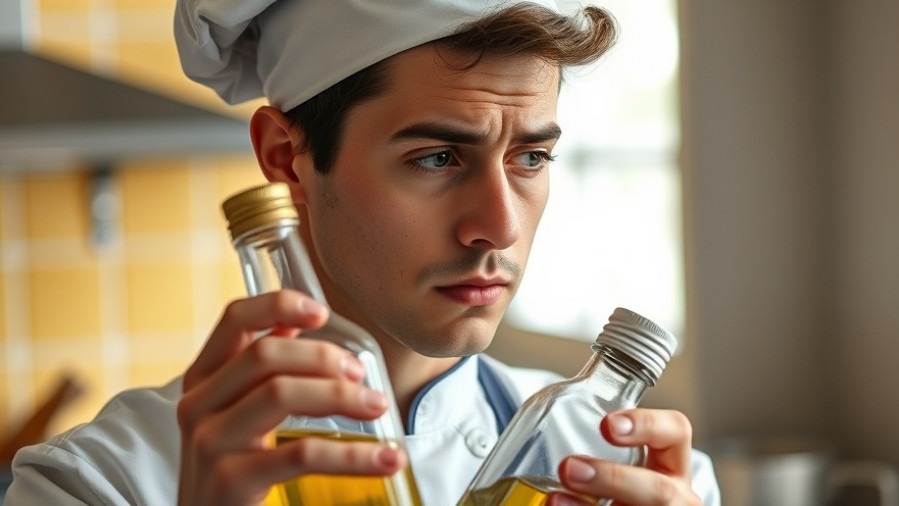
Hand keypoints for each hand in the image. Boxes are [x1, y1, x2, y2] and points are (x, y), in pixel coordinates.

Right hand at [176, 290, 406, 505]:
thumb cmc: (232, 469)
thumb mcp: (236, 412)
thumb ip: (261, 371)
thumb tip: (297, 326)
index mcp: (203, 378)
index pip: (233, 319)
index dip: (278, 304)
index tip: (322, 312)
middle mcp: (198, 404)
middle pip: (264, 355)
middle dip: (323, 357)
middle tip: (361, 374)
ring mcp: (209, 442)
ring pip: (280, 393)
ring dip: (341, 396)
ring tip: (377, 406)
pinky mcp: (230, 481)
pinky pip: (301, 454)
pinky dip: (353, 455)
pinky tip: (385, 459)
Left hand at [550, 409, 700, 504]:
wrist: (619, 505)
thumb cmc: (619, 489)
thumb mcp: (623, 463)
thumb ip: (600, 444)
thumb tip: (545, 413)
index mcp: (671, 464)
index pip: (676, 431)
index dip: (647, 425)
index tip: (606, 424)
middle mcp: (675, 497)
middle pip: (659, 489)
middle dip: (613, 479)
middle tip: (568, 467)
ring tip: (554, 499)